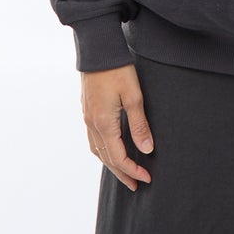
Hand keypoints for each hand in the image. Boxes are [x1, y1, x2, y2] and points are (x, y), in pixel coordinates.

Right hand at [81, 63, 154, 191]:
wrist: (97, 48)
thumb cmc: (117, 69)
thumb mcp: (134, 96)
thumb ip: (139, 125)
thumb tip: (147, 150)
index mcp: (103, 123)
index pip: (118, 157)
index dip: (133, 170)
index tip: (146, 178)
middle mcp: (92, 124)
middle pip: (106, 158)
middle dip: (122, 173)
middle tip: (136, 184)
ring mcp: (87, 117)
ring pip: (97, 150)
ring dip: (111, 164)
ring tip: (124, 171)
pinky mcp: (87, 109)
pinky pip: (93, 139)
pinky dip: (103, 150)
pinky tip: (111, 148)